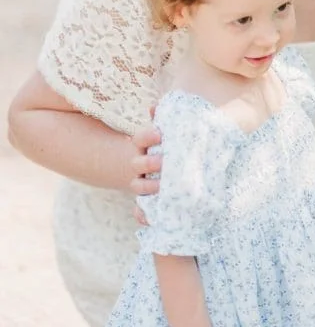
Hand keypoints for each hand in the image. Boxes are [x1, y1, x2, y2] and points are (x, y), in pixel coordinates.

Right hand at [129, 107, 161, 225]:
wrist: (144, 165)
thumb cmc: (161, 143)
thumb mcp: (161, 130)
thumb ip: (162, 117)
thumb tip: (156, 106)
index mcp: (142, 145)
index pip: (140, 138)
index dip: (148, 136)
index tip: (160, 134)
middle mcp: (139, 164)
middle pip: (138, 164)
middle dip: (149, 163)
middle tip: (163, 161)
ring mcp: (141, 182)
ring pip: (138, 187)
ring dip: (148, 188)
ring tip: (162, 187)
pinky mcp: (146, 198)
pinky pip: (141, 210)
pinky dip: (144, 215)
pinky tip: (151, 220)